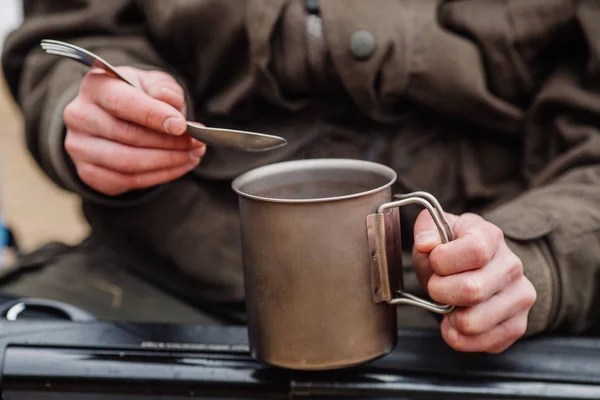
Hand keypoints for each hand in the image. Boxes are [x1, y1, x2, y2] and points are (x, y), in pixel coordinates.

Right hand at [63, 66, 204, 195]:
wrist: (115, 117)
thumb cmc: (137, 96)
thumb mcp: (153, 83)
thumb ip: (163, 88)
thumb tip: (170, 102)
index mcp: (95, 86)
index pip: (123, 103)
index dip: (154, 115)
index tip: (182, 126)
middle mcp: (80, 116)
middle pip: (128, 136)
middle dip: (169, 143)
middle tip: (197, 143)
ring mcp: (81, 147)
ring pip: (128, 162)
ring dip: (167, 162)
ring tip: (192, 155)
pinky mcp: (89, 172)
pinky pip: (128, 181)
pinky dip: (159, 176)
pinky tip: (179, 167)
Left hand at [412, 211, 536, 352]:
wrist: (472, 270)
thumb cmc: (449, 251)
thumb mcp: (434, 233)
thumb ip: (426, 231)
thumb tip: (426, 243)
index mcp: (491, 236)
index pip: (475, 251)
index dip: (444, 260)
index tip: (434, 262)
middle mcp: (512, 266)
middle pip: (473, 290)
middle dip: (440, 292)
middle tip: (436, 287)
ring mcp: (519, 297)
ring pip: (474, 322)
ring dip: (450, 318)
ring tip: (448, 306)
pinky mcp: (518, 325)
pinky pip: (484, 343)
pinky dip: (459, 338)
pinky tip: (456, 322)